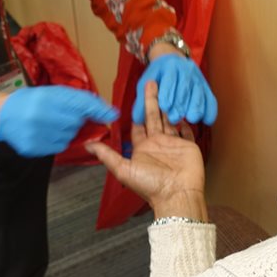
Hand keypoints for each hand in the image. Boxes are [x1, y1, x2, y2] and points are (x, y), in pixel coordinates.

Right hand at [0, 86, 117, 156]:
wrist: (2, 115)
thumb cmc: (28, 101)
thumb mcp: (50, 92)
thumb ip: (73, 99)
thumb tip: (100, 108)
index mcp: (47, 98)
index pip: (80, 103)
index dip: (99, 109)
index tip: (112, 114)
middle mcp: (43, 115)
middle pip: (76, 122)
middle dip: (76, 119)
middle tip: (64, 114)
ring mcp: (38, 133)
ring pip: (69, 136)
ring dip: (67, 130)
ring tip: (52, 123)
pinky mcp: (34, 147)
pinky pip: (59, 146)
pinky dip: (58, 140)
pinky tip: (47, 132)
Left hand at [87, 81, 205, 216]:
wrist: (177, 194)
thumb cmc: (150, 184)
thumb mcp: (123, 169)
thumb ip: (107, 155)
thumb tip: (87, 144)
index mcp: (143, 147)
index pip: (138, 125)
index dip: (136, 111)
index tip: (136, 95)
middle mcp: (158, 144)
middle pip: (154, 117)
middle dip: (152, 100)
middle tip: (152, 82)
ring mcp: (174, 144)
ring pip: (170, 120)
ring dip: (168, 106)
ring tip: (168, 88)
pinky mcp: (189, 146)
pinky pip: (187, 131)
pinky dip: (185, 122)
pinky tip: (184, 110)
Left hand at [133, 50, 216, 125]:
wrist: (172, 59)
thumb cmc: (158, 74)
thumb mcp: (146, 81)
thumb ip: (142, 99)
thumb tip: (137, 119)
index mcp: (169, 67)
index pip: (169, 80)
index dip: (167, 93)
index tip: (164, 106)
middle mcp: (186, 70)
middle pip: (185, 88)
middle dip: (180, 103)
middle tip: (174, 118)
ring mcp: (197, 78)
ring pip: (199, 93)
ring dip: (196, 107)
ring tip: (191, 119)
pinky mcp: (206, 87)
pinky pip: (211, 98)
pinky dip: (210, 109)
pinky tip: (207, 120)